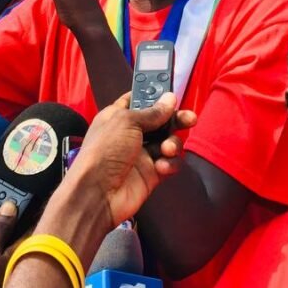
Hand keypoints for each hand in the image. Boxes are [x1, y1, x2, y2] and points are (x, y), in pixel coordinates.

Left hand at [63, 92, 195, 231]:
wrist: (97, 193)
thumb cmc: (105, 150)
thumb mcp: (126, 122)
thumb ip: (152, 112)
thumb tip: (170, 98)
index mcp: (119, 116)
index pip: (140, 100)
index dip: (155, 96)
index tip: (171, 94)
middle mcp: (132, 133)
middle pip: (161, 121)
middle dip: (176, 119)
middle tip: (190, 119)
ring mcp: (143, 154)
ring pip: (168, 142)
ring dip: (173, 143)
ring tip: (167, 149)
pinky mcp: (152, 173)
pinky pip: (169, 163)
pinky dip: (170, 163)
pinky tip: (161, 167)